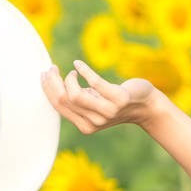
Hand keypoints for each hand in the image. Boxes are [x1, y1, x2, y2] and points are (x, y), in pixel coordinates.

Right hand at [41, 60, 158, 134]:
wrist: (146, 106)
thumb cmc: (116, 102)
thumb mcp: (94, 104)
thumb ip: (77, 101)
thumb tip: (52, 84)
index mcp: (85, 126)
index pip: (59, 107)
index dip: (49, 89)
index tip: (45, 75)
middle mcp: (95, 122)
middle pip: (64, 100)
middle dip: (53, 82)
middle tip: (52, 68)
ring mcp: (107, 111)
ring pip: (75, 94)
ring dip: (68, 78)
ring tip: (72, 71)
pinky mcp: (118, 99)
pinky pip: (95, 82)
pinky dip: (84, 70)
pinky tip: (78, 64)